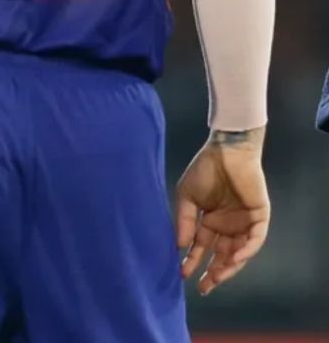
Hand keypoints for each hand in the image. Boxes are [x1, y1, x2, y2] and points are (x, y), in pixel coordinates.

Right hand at [175, 126, 269, 294]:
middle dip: (213, 273)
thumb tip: (180, 245)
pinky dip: (246, 250)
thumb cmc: (204, 169)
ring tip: (217, 277)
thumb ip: (184, 220)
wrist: (225, 150)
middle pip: (221, 256)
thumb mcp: (186, 195)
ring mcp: (243, 223)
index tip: (182, 273)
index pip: (201, 247)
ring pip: (238, 252)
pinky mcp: (258, 217)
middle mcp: (226, 226)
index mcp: (209, 221)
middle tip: (203, 287)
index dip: (193, 261)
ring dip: (230, 266)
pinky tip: (235, 258)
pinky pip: (254, 239)